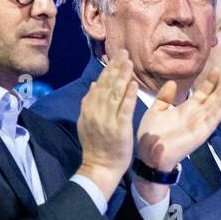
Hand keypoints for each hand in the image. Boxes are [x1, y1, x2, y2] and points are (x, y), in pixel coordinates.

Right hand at [76, 50, 139, 197]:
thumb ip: (89, 103)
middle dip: (116, 68)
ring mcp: (107, 120)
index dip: (108, 69)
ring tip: (129, 63)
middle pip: (107, 85)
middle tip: (124, 53)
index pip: (99, 85)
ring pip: (115, 93)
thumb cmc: (96, 145)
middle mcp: (96, 112)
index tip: (115, 57)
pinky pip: (124, 109)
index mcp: (89, 109)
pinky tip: (133, 84)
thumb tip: (95, 83)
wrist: (99, 167)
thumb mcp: (87, 122)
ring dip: (122, 76)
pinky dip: (129, 96)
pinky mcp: (119, 128)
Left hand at [136, 66, 220, 172]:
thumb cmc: (151, 135)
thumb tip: (172, 82)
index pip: (203, 92)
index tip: (216, 68)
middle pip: (216, 96)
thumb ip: (165, 97)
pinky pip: (214, 117)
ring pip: (219, 104)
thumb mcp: (156, 110)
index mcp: (187, 109)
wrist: (148, 153)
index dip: (210, 82)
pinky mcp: (202, 131)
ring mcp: (201, 123)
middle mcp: (197, 114)